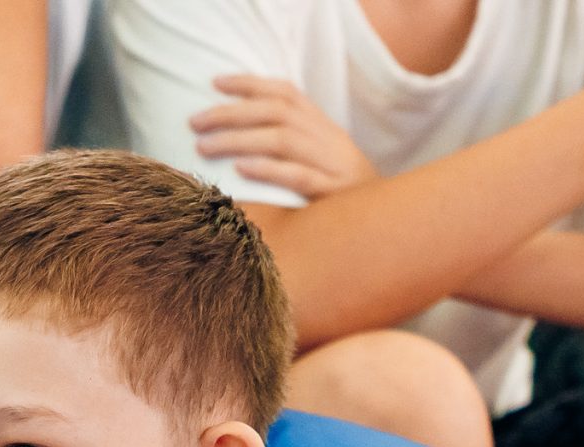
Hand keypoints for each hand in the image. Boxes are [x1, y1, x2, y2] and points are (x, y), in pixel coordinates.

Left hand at [189, 74, 375, 200]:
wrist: (388, 226)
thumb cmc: (340, 198)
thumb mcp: (320, 163)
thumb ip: (288, 146)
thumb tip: (235, 138)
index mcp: (324, 128)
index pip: (286, 93)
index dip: (251, 83)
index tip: (215, 83)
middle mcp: (329, 140)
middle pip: (278, 113)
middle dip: (232, 113)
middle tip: (195, 122)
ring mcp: (334, 166)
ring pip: (284, 141)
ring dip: (239, 140)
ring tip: (205, 146)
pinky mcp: (335, 196)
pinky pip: (300, 178)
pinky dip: (268, 170)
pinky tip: (240, 169)